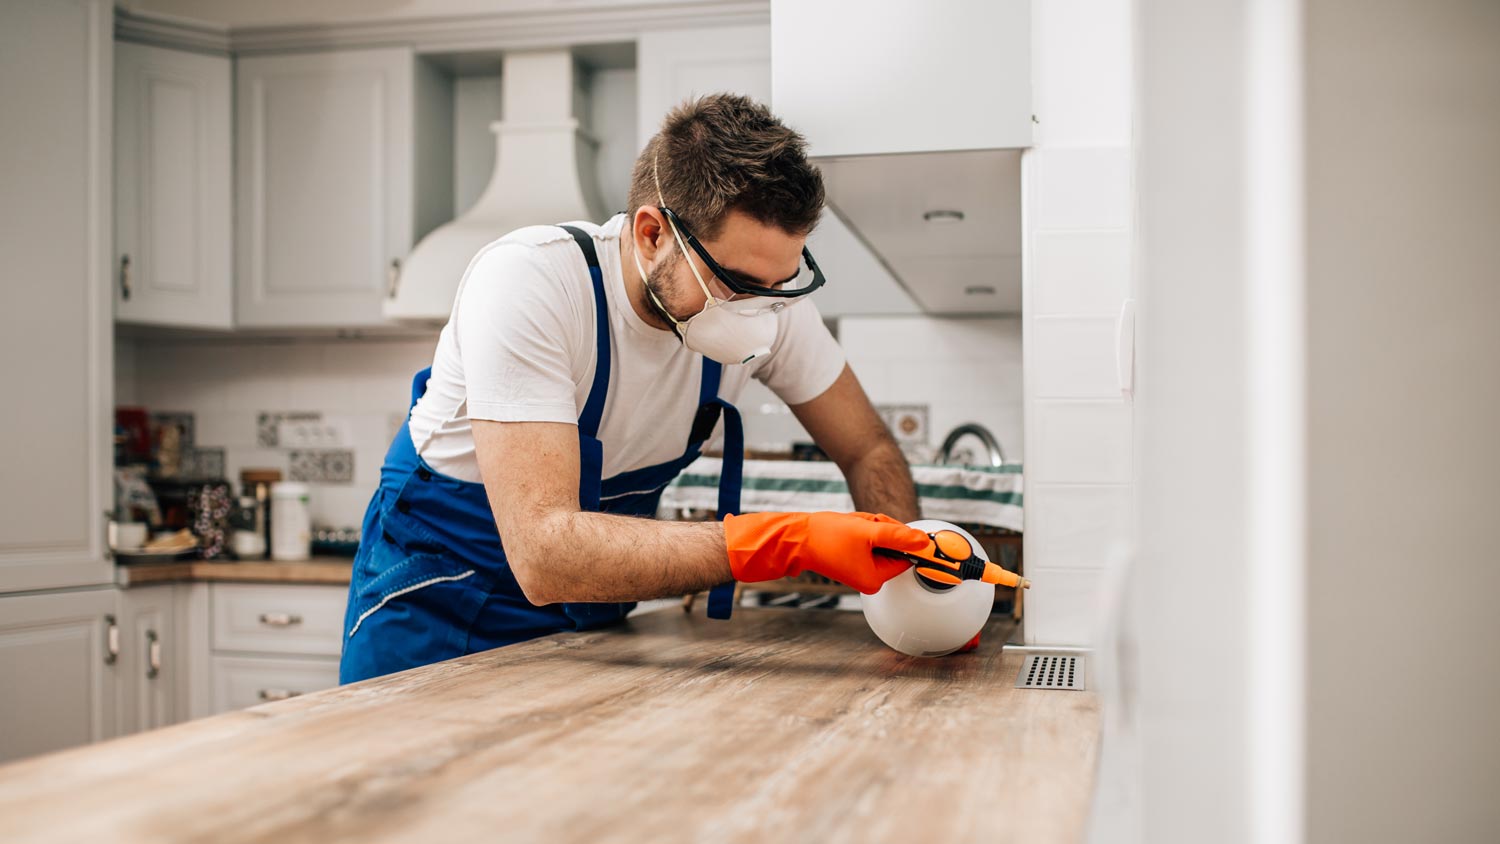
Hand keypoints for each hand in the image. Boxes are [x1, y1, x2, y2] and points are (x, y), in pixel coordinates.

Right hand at [722, 511, 929, 593]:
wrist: (796, 537)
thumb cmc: (827, 537)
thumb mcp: (869, 532)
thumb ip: (900, 536)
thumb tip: (925, 542)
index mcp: (875, 579)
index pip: (906, 557)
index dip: (901, 537)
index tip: (888, 525)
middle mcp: (869, 578)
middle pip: (894, 547)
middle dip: (882, 530)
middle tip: (865, 524)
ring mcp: (861, 568)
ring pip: (881, 540)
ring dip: (871, 527)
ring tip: (853, 525)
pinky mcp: (853, 558)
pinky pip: (868, 540)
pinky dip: (862, 529)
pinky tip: (848, 527)